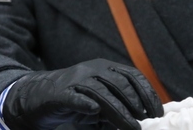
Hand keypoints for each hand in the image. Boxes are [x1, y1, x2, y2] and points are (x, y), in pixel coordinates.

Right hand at [2, 58, 163, 129]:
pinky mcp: (59, 92)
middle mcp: (92, 69)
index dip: (147, 92)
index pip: (132, 75)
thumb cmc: (73, 99)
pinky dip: (84, 103)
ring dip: (118, 110)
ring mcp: (75, 79)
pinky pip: (74, 96)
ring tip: (130, 126)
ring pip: (101, 92)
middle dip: (136, 103)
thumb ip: (117, 107)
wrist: (36, 96)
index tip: (157, 112)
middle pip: (119, 83)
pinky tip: (94, 111)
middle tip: (145, 121)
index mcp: (105, 68)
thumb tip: (140, 120)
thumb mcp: (99, 102)